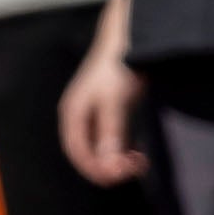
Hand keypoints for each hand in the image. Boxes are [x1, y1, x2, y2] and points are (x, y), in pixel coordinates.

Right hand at [59, 0, 147, 185]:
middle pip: (88, 154)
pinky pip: (111, 140)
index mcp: (73, 114)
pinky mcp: (109, 112)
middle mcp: (80, 117)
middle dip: (109, 166)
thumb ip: (110, 132)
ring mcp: (94, 115)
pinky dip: (123, 150)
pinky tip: (138, 154)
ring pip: (101, 149)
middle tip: (135, 169)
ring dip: (117, 160)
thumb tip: (108, 164)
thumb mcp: (114, 101)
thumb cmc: (118, 67)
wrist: (129, 38)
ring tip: (140, 163)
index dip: (96, 169)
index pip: (78, 153)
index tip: (120, 176)